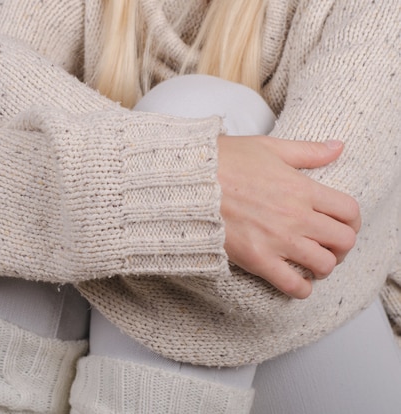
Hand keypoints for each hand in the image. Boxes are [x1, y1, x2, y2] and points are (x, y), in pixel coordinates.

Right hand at [217, 135, 360, 298]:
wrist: (188, 182)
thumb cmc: (223, 162)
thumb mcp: (268, 148)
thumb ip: (307, 151)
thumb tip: (337, 147)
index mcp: (301, 188)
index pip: (349, 211)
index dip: (352, 221)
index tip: (343, 224)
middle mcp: (296, 217)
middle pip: (343, 241)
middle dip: (341, 246)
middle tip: (328, 245)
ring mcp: (278, 241)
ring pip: (324, 265)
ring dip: (323, 267)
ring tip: (311, 263)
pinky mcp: (258, 259)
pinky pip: (293, 285)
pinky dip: (301, 288)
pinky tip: (296, 282)